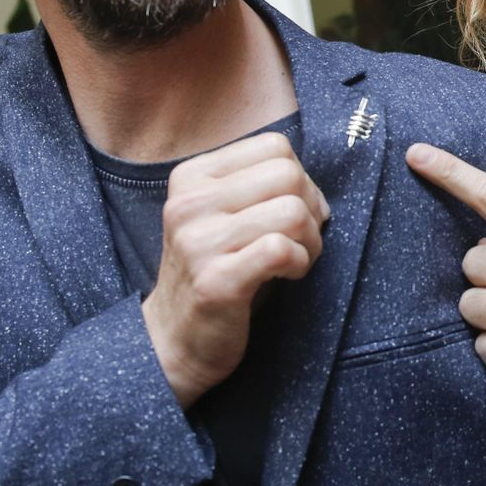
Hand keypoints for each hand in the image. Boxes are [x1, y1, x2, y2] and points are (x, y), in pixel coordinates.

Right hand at [143, 131, 329, 407]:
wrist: (173, 339)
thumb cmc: (215, 270)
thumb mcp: (222, 214)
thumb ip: (257, 184)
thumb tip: (312, 181)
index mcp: (191, 176)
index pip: (274, 146)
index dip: (301, 179)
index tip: (295, 210)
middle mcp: (189, 203)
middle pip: (288, 174)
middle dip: (311, 207)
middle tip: (302, 238)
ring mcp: (198, 242)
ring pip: (291, 210)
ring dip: (310, 239)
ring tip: (297, 258)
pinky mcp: (216, 281)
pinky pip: (282, 249)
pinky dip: (301, 262)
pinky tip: (288, 275)